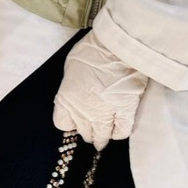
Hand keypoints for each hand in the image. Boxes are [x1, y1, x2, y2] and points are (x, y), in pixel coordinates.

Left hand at [53, 30, 148, 150]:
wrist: (114, 48)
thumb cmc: (90, 52)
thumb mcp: (71, 69)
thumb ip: (72, 87)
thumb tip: (76, 92)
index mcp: (66, 100)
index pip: (63, 123)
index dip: (70, 123)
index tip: (75, 121)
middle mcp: (83, 111)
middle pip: (84, 132)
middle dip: (88, 132)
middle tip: (93, 131)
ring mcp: (105, 113)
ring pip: (102, 135)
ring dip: (103, 138)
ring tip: (104, 140)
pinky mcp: (125, 111)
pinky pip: (122, 131)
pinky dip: (120, 133)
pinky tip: (119, 131)